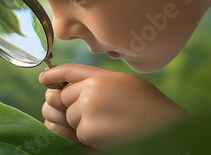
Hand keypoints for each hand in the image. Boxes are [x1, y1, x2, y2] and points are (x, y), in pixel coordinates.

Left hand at [39, 63, 186, 149]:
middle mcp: (89, 89)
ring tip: (105, 125)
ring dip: (78, 125)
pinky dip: (85, 139)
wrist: (166, 128)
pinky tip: (105, 136)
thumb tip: (73, 89)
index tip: (44, 80)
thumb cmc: (151, 108)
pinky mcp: (88, 130)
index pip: (67, 71)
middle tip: (86, 114)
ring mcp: (86, 110)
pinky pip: (74, 135)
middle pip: (60, 97)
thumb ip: (98, 83)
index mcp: (100, 76)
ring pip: (67, 118)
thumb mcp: (125, 85)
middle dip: (67, 107)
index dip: (52, 75)